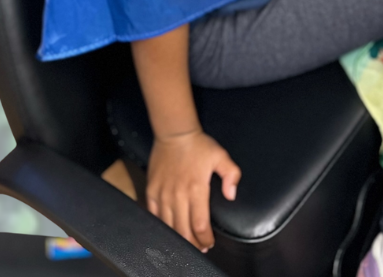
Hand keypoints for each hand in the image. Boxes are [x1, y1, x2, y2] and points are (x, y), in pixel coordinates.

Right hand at [145, 130, 239, 251]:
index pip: (200, 223)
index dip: (205, 238)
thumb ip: (231, 175)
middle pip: (183, 229)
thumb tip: (231, 195)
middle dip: (192, 242)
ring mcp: (163, 194)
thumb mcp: (222, 157)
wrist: (175, 134)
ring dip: (177, 237)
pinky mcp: (151, 191)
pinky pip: (153, 214)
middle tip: (199, 248)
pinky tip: (167, 230)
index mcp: (197, 189)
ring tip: (185, 244)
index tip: (209, 243)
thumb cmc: (200, 146)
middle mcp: (178, 195)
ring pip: (168, 225)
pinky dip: (160, 225)